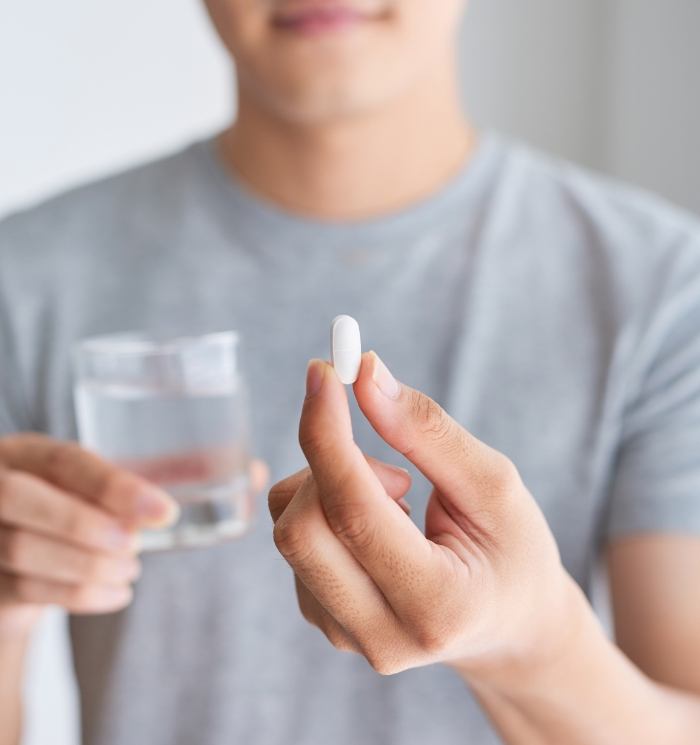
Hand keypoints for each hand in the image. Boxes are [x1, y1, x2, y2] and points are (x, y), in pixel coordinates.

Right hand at [0, 434, 177, 636]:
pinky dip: (82, 594)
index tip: (163, 511)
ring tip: (130, 569)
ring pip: (23, 547)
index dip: (114, 486)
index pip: (64, 461)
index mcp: (23, 454)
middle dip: (84, 523)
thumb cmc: (58, 513)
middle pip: (19, 496)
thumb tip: (159, 511)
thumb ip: (114, 495)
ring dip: (89, 565)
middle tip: (133, 543)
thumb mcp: (82, 491)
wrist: (15, 565)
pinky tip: (116, 592)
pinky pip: (27, 589)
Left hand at [269, 352, 580, 679]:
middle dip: (329, 464)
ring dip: (332, 487)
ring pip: (289, 530)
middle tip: (390, 461)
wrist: (509, 624)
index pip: (354, 513)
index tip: (322, 371)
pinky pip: (295, 542)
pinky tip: (379, 525)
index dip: (328, 434)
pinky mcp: (323, 621)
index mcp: (437, 605)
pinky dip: (326, 508)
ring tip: (400, 501)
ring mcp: (345, 635)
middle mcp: (382, 636)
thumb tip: (365, 376)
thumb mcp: (494, 485)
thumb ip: (427, 431)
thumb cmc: (513, 550)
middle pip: (301, 529)